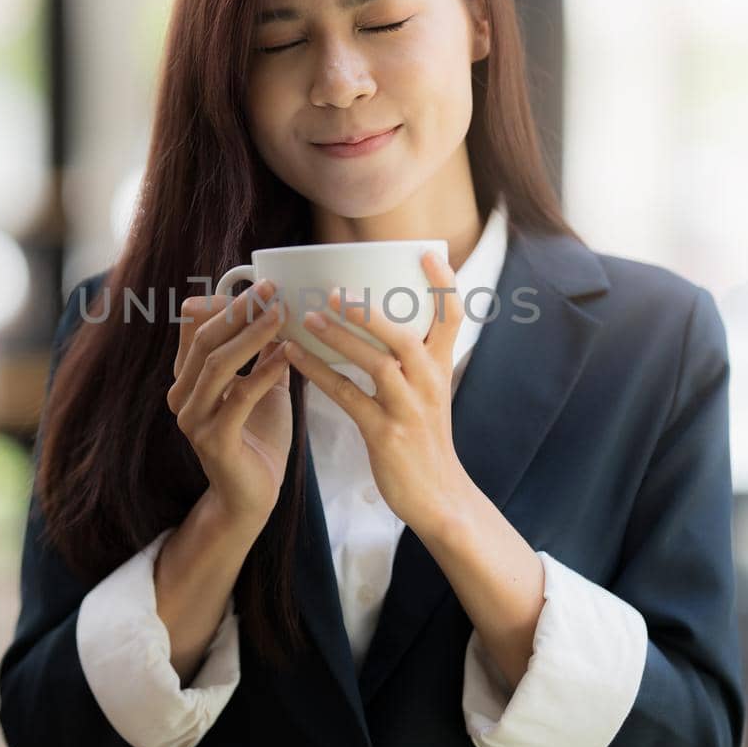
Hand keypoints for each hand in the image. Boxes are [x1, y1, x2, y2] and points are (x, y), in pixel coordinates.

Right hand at [166, 281, 292, 526]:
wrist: (253, 496)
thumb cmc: (258, 438)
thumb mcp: (263, 386)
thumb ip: (265, 353)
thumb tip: (282, 310)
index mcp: (188, 378)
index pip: (195, 325)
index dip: (225, 301)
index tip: (262, 284)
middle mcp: (182, 395)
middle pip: (205, 338)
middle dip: (239, 310)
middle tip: (271, 289)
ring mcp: (194, 419)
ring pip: (217, 364)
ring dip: (251, 335)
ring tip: (280, 314)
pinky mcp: (213, 440)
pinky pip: (239, 397)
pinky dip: (263, 373)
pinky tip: (287, 356)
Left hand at [282, 250, 474, 534]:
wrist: (438, 496)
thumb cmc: (425, 437)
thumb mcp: (430, 391)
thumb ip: (415, 357)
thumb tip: (387, 318)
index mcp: (441, 367)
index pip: (453, 317)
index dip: (444, 283)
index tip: (428, 251)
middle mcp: (429, 383)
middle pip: (406, 337)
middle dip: (371, 312)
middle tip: (335, 291)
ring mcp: (408, 409)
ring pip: (376, 365)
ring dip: (341, 339)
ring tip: (309, 317)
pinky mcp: (385, 434)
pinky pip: (348, 397)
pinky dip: (319, 373)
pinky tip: (294, 356)